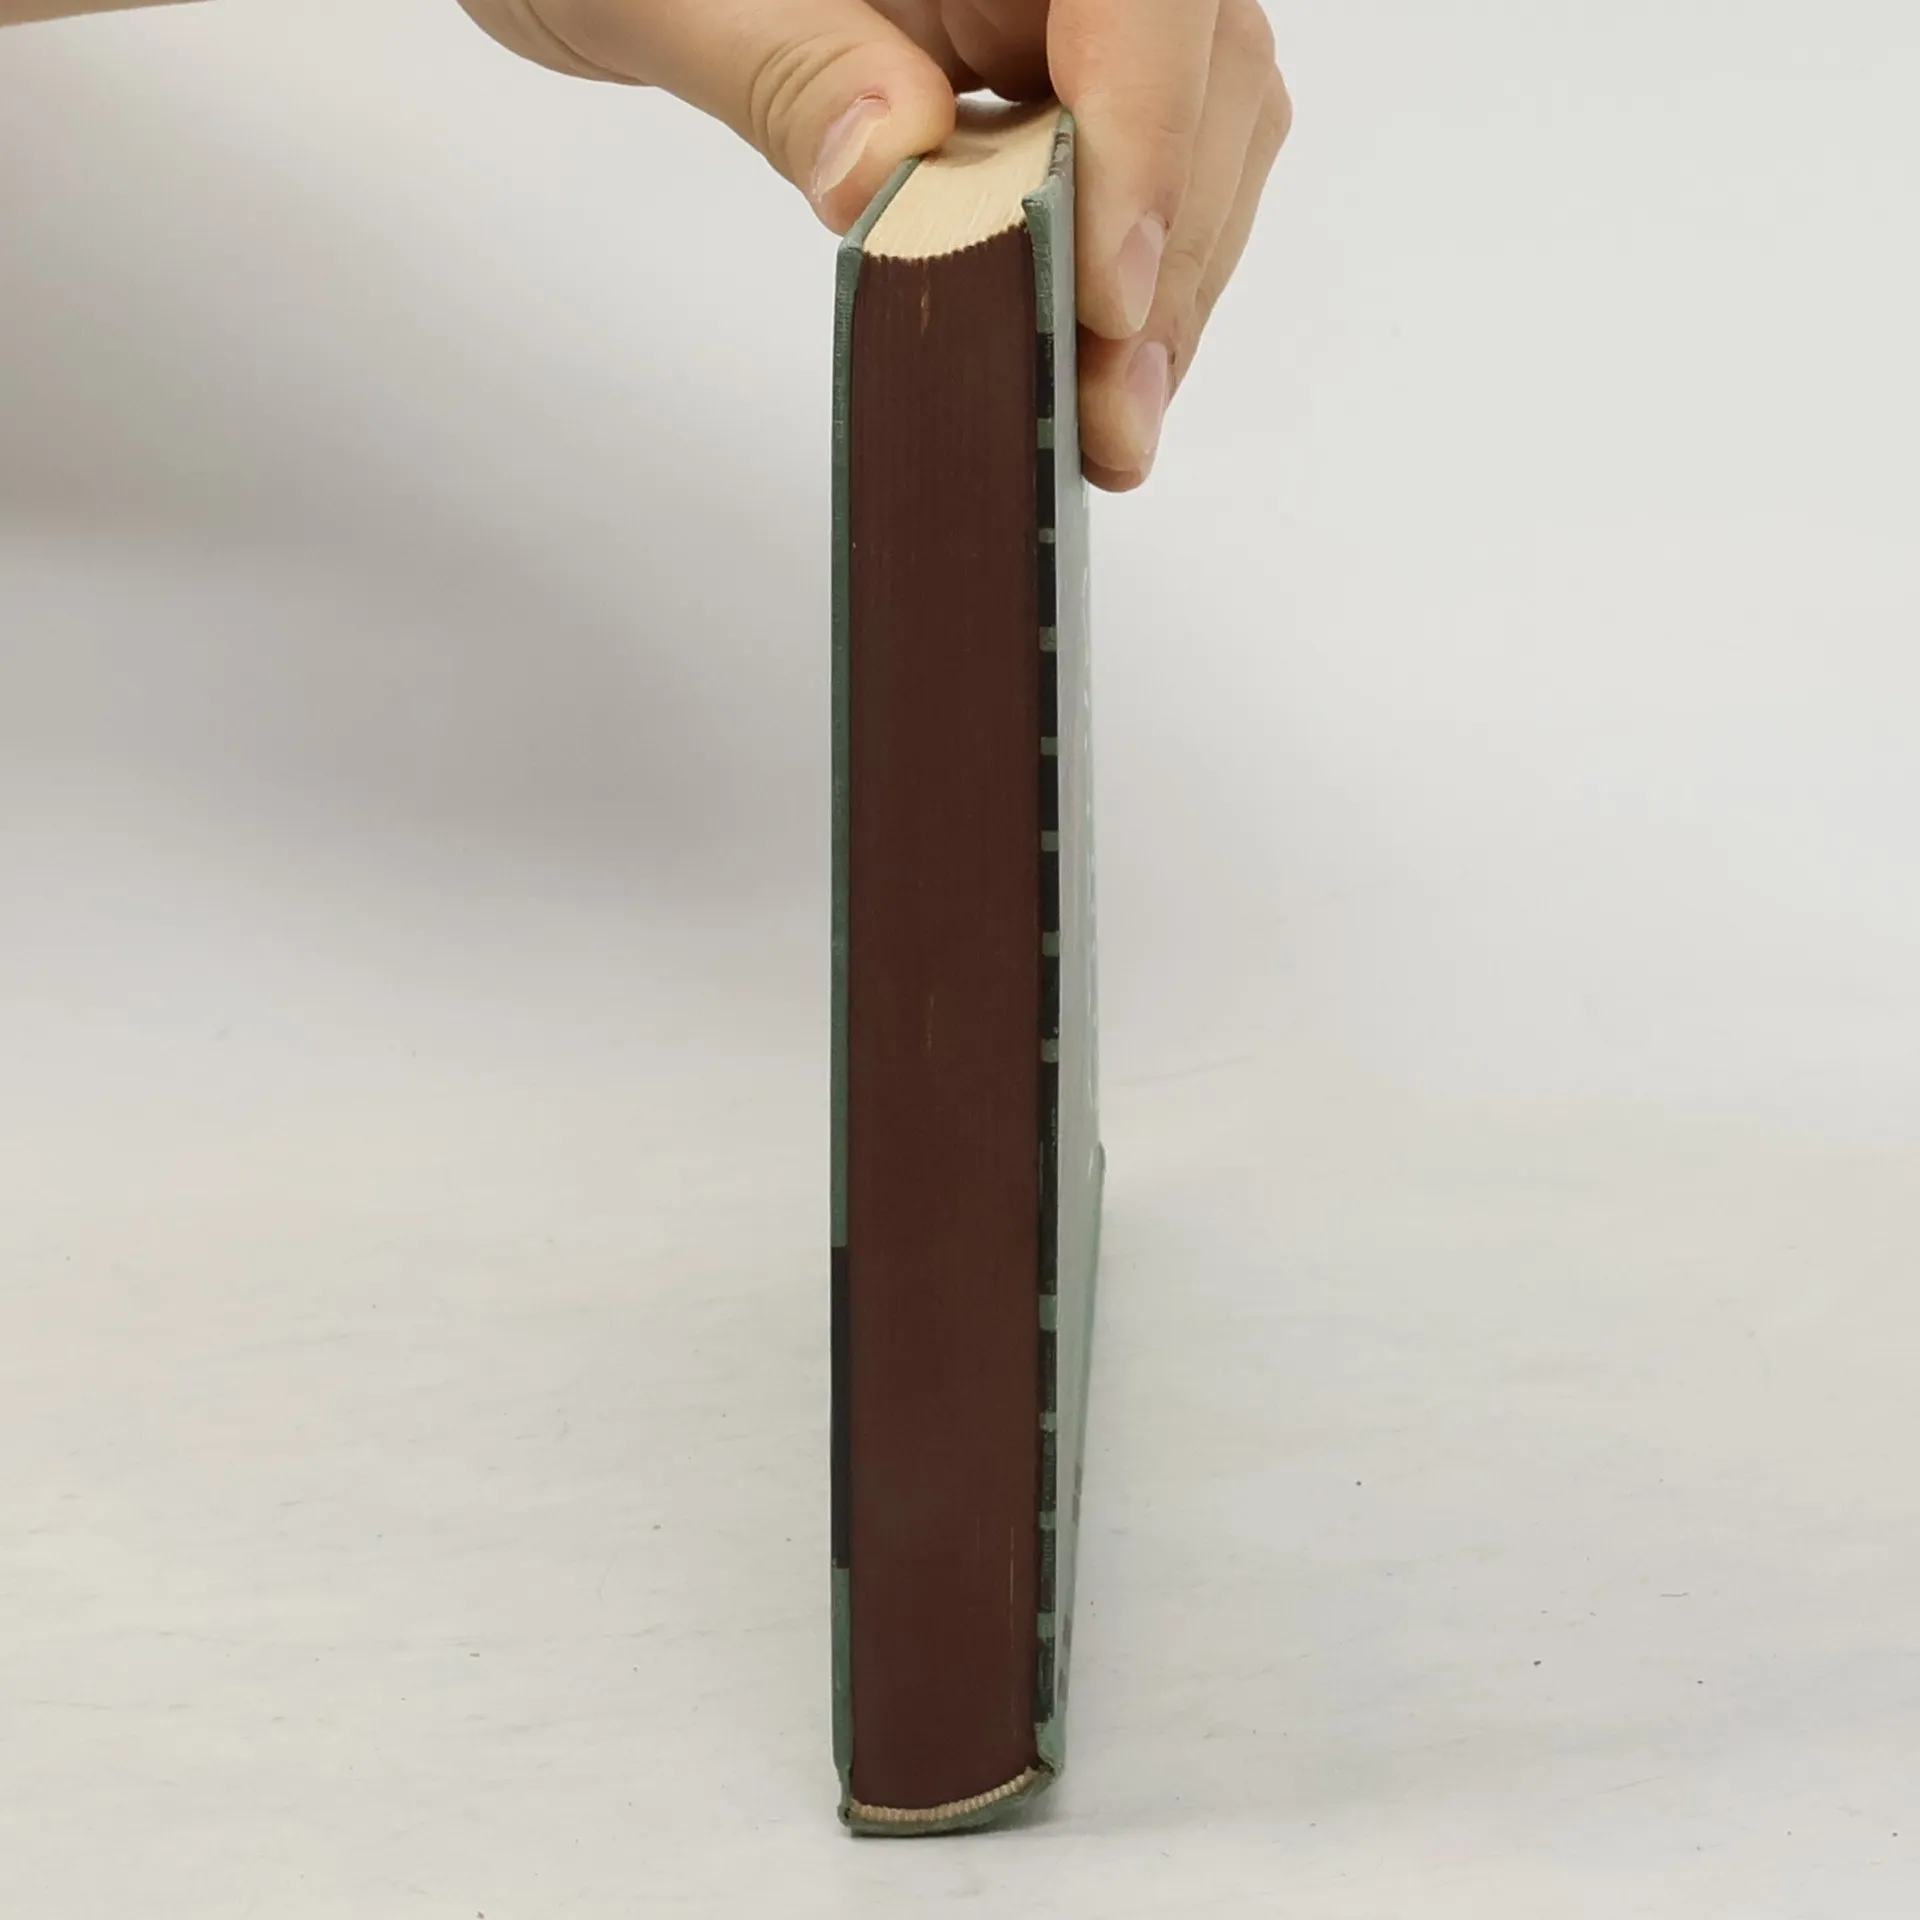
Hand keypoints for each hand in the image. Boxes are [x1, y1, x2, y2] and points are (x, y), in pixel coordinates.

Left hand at [458, 0, 1288, 488]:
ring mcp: (1065, 8)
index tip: (1108, 299)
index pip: (1139, 1)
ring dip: (1165, 285)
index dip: (1148, 142)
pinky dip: (1123, 275)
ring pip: (1200, 129)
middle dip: (1167, 252)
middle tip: (1108, 414)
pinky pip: (1135, 168)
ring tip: (1105, 422)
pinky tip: (1087, 366)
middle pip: (1202, 77)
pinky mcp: (1046, 72)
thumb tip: (891, 166)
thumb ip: (790, 71)